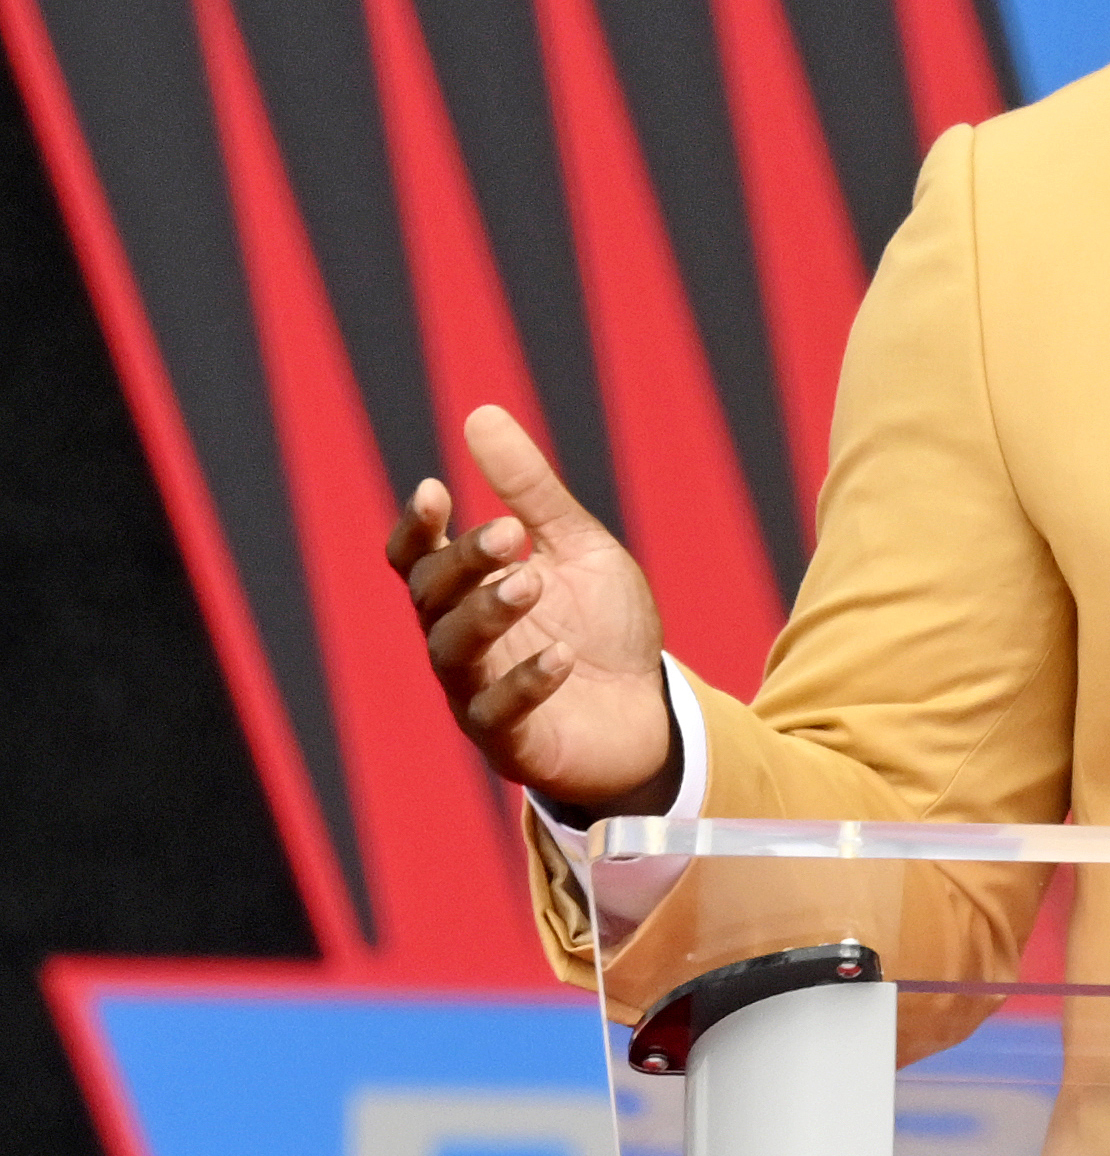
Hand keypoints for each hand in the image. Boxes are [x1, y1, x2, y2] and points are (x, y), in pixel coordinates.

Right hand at [385, 405, 676, 814]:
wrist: (648, 711)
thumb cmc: (601, 626)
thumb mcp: (577, 547)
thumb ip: (530, 491)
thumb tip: (480, 414)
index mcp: (469, 592)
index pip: (418, 558)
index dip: (417, 528)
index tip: (435, 489)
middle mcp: (461, 641)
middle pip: (431, 598)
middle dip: (463, 563)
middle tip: (509, 533)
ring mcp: (478, 693)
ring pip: (452, 653)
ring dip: (486, 613)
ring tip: (530, 579)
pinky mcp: (513, 741)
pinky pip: (498, 714)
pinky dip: (525, 682)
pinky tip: (562, 657)